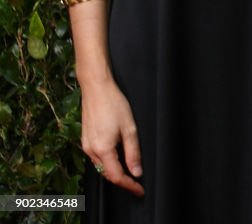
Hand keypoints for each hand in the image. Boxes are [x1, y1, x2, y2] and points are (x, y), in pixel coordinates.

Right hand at [81, 78, 143, 195]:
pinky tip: (114, 156)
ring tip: (128, 170)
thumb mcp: (129, 128)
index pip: (117, 176)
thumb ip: (133, 152)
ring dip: (113, 171)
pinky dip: (106, 161)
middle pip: (107, 174)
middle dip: (122, 180)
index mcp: (103, 149)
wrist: (96, 87)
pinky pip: (96, 157)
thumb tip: (137, 171)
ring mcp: (86, 145)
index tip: (139, 189)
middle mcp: (91, 150)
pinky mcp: (85, 139)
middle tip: (136, 181)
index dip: (129, 185)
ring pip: (101, 166)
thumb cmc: (113, 103)